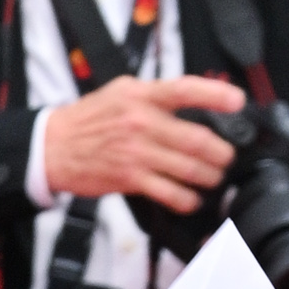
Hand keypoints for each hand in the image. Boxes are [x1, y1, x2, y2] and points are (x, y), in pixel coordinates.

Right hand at [40, 68, 242, 211]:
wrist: (52, 147)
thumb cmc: (89, 120)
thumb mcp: (122, 91)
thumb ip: (156, 94)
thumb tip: (195, 100)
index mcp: (142, 96)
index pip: (184, 90)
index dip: (215, 95)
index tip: (237, 102)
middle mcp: (141, 123)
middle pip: (196, 138)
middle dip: (220, 152)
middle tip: (226, 157)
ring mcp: (136, 153)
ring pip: (187, 168)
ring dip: (208, 176)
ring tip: (213, 177)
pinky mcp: (129, 178)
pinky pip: (167, 192)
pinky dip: (185, 199)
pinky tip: (191, 199)